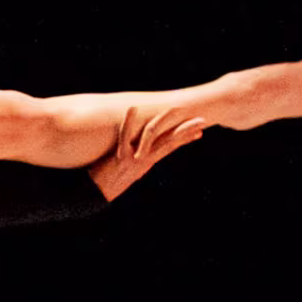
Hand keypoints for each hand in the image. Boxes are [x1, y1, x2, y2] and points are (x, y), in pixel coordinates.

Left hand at [88, 108, 204, 201]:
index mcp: (148, 161)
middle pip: (171, 143)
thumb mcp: (128, 169)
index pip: (171, 147)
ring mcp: (136, 159)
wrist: (99, 193)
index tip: (199, 130)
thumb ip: (138, 159)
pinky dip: (129, 122)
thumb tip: (144, 152)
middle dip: (187, 132)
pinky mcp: (123, 158)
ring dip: (169, 129)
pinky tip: (133, 108)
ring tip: (179, 112)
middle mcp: (146, 160)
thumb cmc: (110, 178)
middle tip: (203, 120)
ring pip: (158, 142)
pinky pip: (127, 137)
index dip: (184, 138)